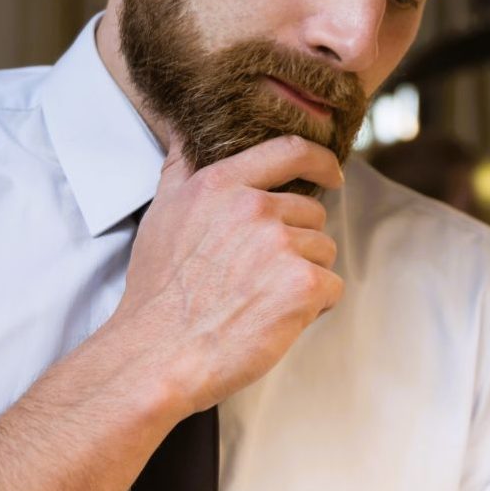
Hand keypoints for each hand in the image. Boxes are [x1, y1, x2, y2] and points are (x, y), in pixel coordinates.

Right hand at [106, 135, 345, 420]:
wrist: (157, 355)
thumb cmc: (159, 294)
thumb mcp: (161, 215)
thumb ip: (180, 170)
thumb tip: (184, 134)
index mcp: (220, 185)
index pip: (290, 151)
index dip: (320, 160)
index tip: (330, 174)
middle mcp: (252, 208)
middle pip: (312, 213)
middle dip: (298, 243)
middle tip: (258, 277)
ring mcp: (280, 245)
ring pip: (323, 251)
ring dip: (304, 276)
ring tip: (260, 300)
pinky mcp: (302, 284)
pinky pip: (332, 287)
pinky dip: (314, 307)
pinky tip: (276, 319)